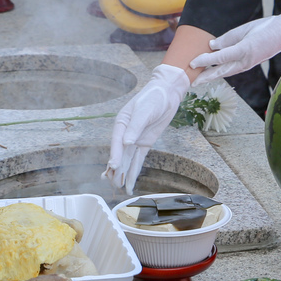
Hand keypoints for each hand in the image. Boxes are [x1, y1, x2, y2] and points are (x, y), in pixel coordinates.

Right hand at [106, 65, 189, 192]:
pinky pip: (138, 159)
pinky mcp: (145, 143)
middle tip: (115, 184)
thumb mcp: (144, 110)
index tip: (113, 166)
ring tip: (120, 187)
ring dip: (123, 173)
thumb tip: (127, 142)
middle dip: (117, 169)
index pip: (116, 141)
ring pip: (127, 160)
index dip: (114, 154)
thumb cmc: (153, 97)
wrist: (167, 93)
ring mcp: (135, 140)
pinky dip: (134, 170)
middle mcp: (126, 133)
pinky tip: (130, 181)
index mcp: (121, 123)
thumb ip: (135, 127)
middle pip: (119, 154)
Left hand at [191, 10, 280, 83]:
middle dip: (206, 77)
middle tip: (192, 82)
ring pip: (227, 72)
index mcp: (244, 50)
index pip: (220, 58)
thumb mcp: (244, 29)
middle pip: (221, 71)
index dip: (205, 60)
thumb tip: (212, 46)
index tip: (192, 62)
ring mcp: (249, 64)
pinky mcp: (250, 63)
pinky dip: (222, 71)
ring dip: (213, 76)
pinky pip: (233, 69)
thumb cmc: (265, 27)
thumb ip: (227, 39)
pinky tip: (215, 71)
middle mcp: (245, 60)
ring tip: (199, 79)